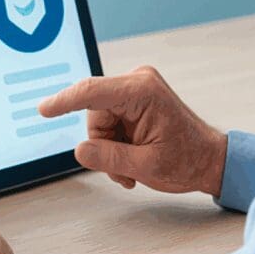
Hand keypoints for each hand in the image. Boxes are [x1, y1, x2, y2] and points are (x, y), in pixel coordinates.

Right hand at [38, 65, 227, 195]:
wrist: (210, 160)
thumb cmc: (188, 160)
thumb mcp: (145, 166)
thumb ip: (109, 158)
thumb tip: (79, 150)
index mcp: (142, 92)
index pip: (91, 92)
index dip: (63, 101)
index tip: (43, 109)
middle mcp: (138, 83)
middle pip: (94, 114)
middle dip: (103, 145)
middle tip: (124, 171)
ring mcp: (137, 89)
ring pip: (99, 121)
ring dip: (110, 148)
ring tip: (132, 168)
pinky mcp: (135, 98)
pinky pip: (109, 121)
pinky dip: (116, 143)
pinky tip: (132, 159)